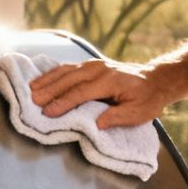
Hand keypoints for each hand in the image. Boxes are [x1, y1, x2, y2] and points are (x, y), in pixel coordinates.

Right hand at [28, 58, 174, 128]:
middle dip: (49, 90)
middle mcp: (99, 70)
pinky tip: (42, 79)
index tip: (48, 112)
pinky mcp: (91, 65)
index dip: (64, 103)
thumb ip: (117, 117)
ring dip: (47, 80)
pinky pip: (68, 68)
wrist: (156, 79)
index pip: (81, 93)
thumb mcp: (138, 113)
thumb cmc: (147, 99)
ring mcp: (94, 65)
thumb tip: (97, 124)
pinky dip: (53, 73)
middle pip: (69, 80)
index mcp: (110, 81)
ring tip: (31, 90)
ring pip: (65, 71)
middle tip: (32, 101)